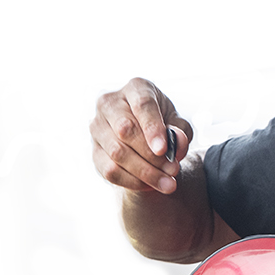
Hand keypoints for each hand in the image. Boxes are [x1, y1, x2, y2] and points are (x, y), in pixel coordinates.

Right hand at [91, 78, 191, 193]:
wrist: (147, 136)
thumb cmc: (165, 124)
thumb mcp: (179, 124)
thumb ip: (180, 131)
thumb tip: (176, 142)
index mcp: (136, 88)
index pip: (142, 105)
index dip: (153, 128)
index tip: (163, 150)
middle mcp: (110, 103)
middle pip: (126, 130)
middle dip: (151, 155)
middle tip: (173, 170)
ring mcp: (97, 127)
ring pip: (117, 153)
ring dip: (144, 172)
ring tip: (168, 183)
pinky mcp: (94, 150)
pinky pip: (109, 170)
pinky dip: (131, 181)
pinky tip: (150, 186)